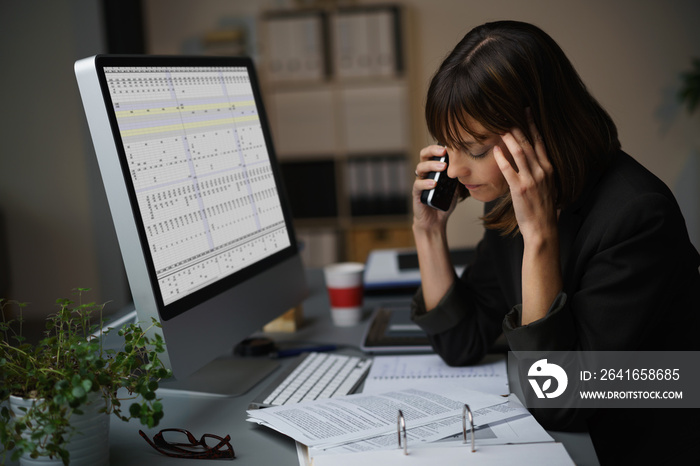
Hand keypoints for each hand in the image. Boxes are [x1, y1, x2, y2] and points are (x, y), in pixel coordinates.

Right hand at [412, 145, 454, 232]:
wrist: (436, 221)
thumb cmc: (444, 203)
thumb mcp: (455, 187)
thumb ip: (458, 177)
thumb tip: (469, 167)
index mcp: (434, 169)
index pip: (434, 153)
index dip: (440, 147)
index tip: (450, 146)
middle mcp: (425, 173)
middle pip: (424, 155)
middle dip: (433, 151)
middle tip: (443, 152)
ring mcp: (420, 182)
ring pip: (420, 167)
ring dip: (431, 165)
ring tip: (443, 167)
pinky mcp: (417, 193)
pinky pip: (418, 185)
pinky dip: (426, 183)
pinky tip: (434, 184)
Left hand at [493, 110, 556, 240]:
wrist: (542, 228)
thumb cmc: (542, 209)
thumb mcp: (547, 186)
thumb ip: (541, 172)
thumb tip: (534, 161)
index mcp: (549, 169)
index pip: (540, 142)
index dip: (532, 126)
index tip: (526, 112)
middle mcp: (542, 171)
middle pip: (529, 143)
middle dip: (519, 126)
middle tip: (510, 112)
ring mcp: (532, 180)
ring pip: (520, 152)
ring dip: (510, 137)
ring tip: (501, 126)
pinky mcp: (520, 189)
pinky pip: (509, 170)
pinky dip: (502, 158)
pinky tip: (495, 149)